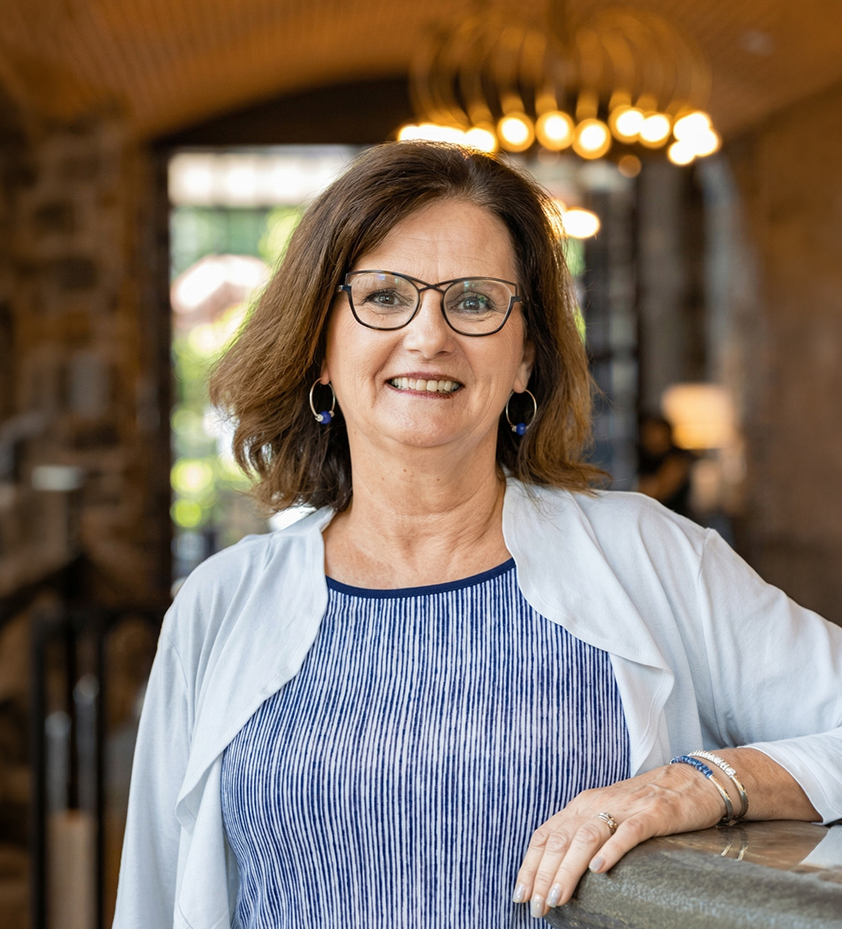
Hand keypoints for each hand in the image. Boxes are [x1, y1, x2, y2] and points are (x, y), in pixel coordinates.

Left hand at [512, 763, 725, 917]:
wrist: (691, 782)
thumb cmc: (646, 805)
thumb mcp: (606, 816)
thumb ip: (584, 836)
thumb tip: (558, 873)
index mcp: (582, 805)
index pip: (546, 835)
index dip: (530, 865)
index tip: (520, 894)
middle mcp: (596, 803)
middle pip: (561, 839)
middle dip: (544, 875)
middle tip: (536, 906)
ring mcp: (624, 808)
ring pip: (586, 837)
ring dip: (568, 869)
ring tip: (557, 897)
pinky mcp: (653, 814)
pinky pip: (628, 832)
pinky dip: (611, 850)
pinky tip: (599, 870)